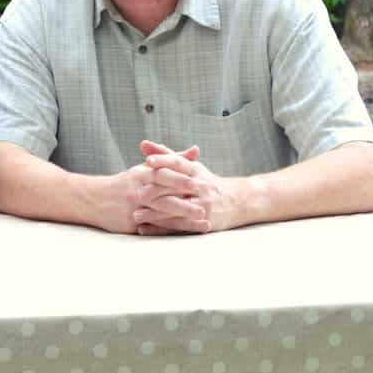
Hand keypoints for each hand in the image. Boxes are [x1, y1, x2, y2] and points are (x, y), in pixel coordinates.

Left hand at [132, 140, 248, 233]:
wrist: (239, 201)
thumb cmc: (208, 182)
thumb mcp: (192, 166)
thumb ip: (166, 155)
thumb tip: (143, 144)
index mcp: (195, 170)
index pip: (179, 163)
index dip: (164, 161)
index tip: (148, 161)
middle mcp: (200, 186)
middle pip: (176, 186)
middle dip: (154, 190)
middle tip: (134, 193)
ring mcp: (202, 204)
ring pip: (176, 208)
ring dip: (155, 213)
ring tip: (136, 215)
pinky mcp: (203, 221)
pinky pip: (179, 225)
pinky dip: (161, 228)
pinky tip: (146, 228)